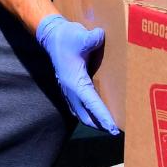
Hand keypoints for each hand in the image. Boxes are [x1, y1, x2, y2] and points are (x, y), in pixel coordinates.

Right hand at [35, 14, 117, 134]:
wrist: (52, 36)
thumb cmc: (66, 37)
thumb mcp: (80, 36)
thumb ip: (92, 38)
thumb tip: (101, 36)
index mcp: (75, 82)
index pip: (92, 104)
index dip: (103, 117)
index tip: (113, 129)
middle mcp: (70, 90)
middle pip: (85, 116)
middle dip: (99, 125)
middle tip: (115, 131)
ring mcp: (68, 90)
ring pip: (80, 113)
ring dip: (93, 121)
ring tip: (107, 125)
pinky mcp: (69, 87)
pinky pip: (78, 106)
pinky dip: (87, 113)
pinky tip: (95, 113)